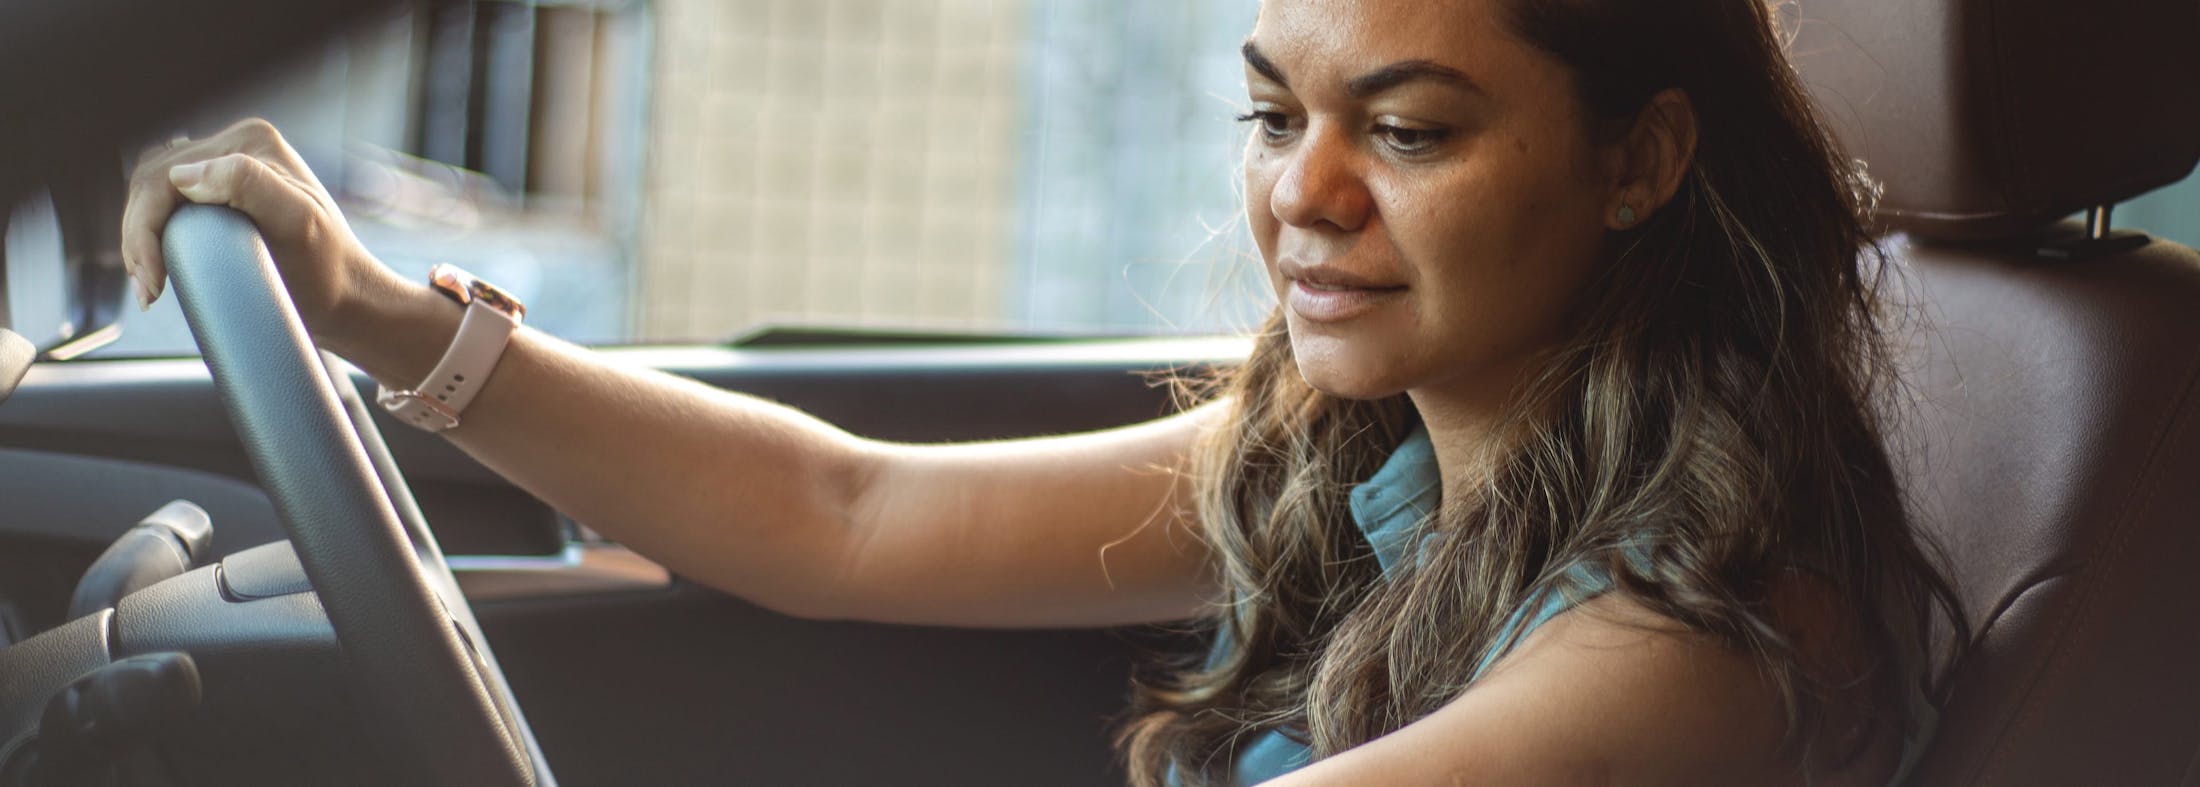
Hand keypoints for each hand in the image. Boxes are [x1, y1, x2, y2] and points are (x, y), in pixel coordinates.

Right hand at [121, 118, 397, 338]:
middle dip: (139, 237)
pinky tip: (155, 269)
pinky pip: (167, 208)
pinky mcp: (221, 197)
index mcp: (250, 141)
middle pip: (154, 184)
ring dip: (141, 240)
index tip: (154, 281)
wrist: (347, 299)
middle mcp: (236, 146)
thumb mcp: (297, 222)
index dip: (147, 226)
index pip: (167, 175)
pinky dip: (153, 238)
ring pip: (153, 196)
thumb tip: (183, 174)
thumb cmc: (329, 268)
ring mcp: (226, 170)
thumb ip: (248, 184)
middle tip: (148, 291)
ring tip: (149, 287)